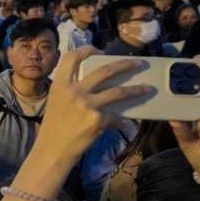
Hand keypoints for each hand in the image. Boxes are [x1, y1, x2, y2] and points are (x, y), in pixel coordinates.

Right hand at [35, 47, 149, 161]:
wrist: (53, 150)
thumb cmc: (54, 127)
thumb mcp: (56, 102)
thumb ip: (71, 90)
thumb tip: (95, 84)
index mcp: (60, 84)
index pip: (73, 57)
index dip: (87, 50)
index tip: (99, 51)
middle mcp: (73, 91)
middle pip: (105, 71)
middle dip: (125, 65)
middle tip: (137, 63)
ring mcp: (86, 105)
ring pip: (118, 92)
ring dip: (135, 89)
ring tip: (146, 88)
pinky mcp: (97, 120)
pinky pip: (115, 116)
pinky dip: (120, 120)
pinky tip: (121, 123)